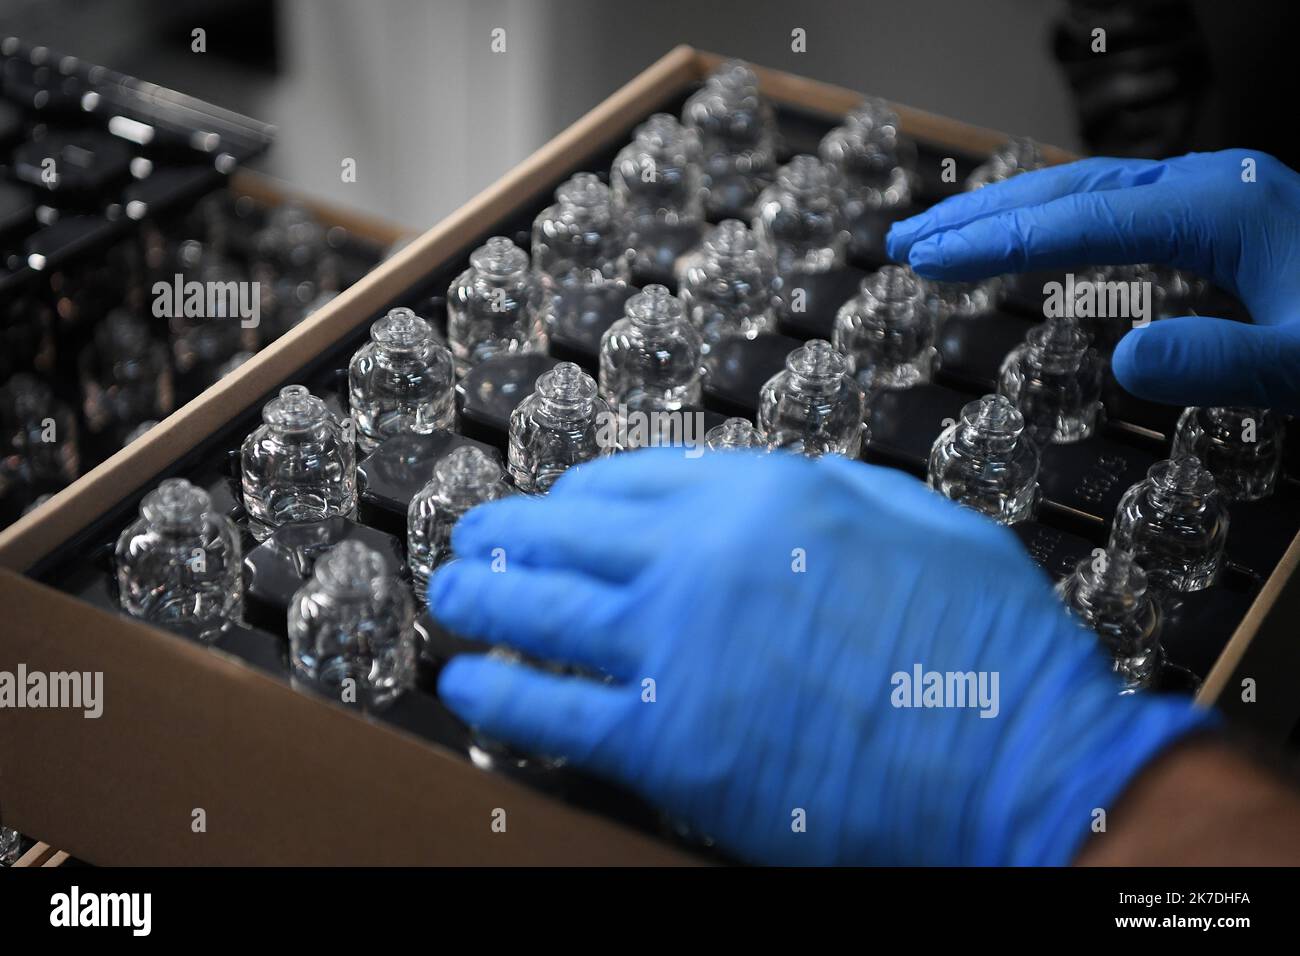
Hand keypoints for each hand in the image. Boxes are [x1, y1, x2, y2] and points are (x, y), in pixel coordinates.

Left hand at [429, 449, 1210, 864]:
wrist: (1017, 764)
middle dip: (508, 533)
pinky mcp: (667, 743)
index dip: (580, 489)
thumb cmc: (985, 646)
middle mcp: (702, 558)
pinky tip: (467, 684)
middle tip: (474, 539)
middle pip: (566, 534)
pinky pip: (551, 709)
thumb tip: (760, 490)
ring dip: (481, 599)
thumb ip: (825, 493)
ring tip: (451, 596)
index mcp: (765, 495)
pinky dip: (498, 693)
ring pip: (540, 611)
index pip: (632, 476)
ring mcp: (676, 650)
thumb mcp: (916, 521)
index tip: (558, 501)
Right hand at [887, 150, 1299, 412]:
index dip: (996, 243)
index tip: (925, 260)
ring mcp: (1216, 194)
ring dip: (1011, 213)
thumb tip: (1129, 359)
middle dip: (981, 216)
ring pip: (1089, 190)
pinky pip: (1117, 205)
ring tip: (944, 238)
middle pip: (1070, 188)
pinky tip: (1037, 241)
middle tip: (905, 241)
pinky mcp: (1222, 214)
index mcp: (1221, 210)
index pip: (1080, 221)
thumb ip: (1225, 361)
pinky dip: (1057, 219)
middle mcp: (1212, 186)